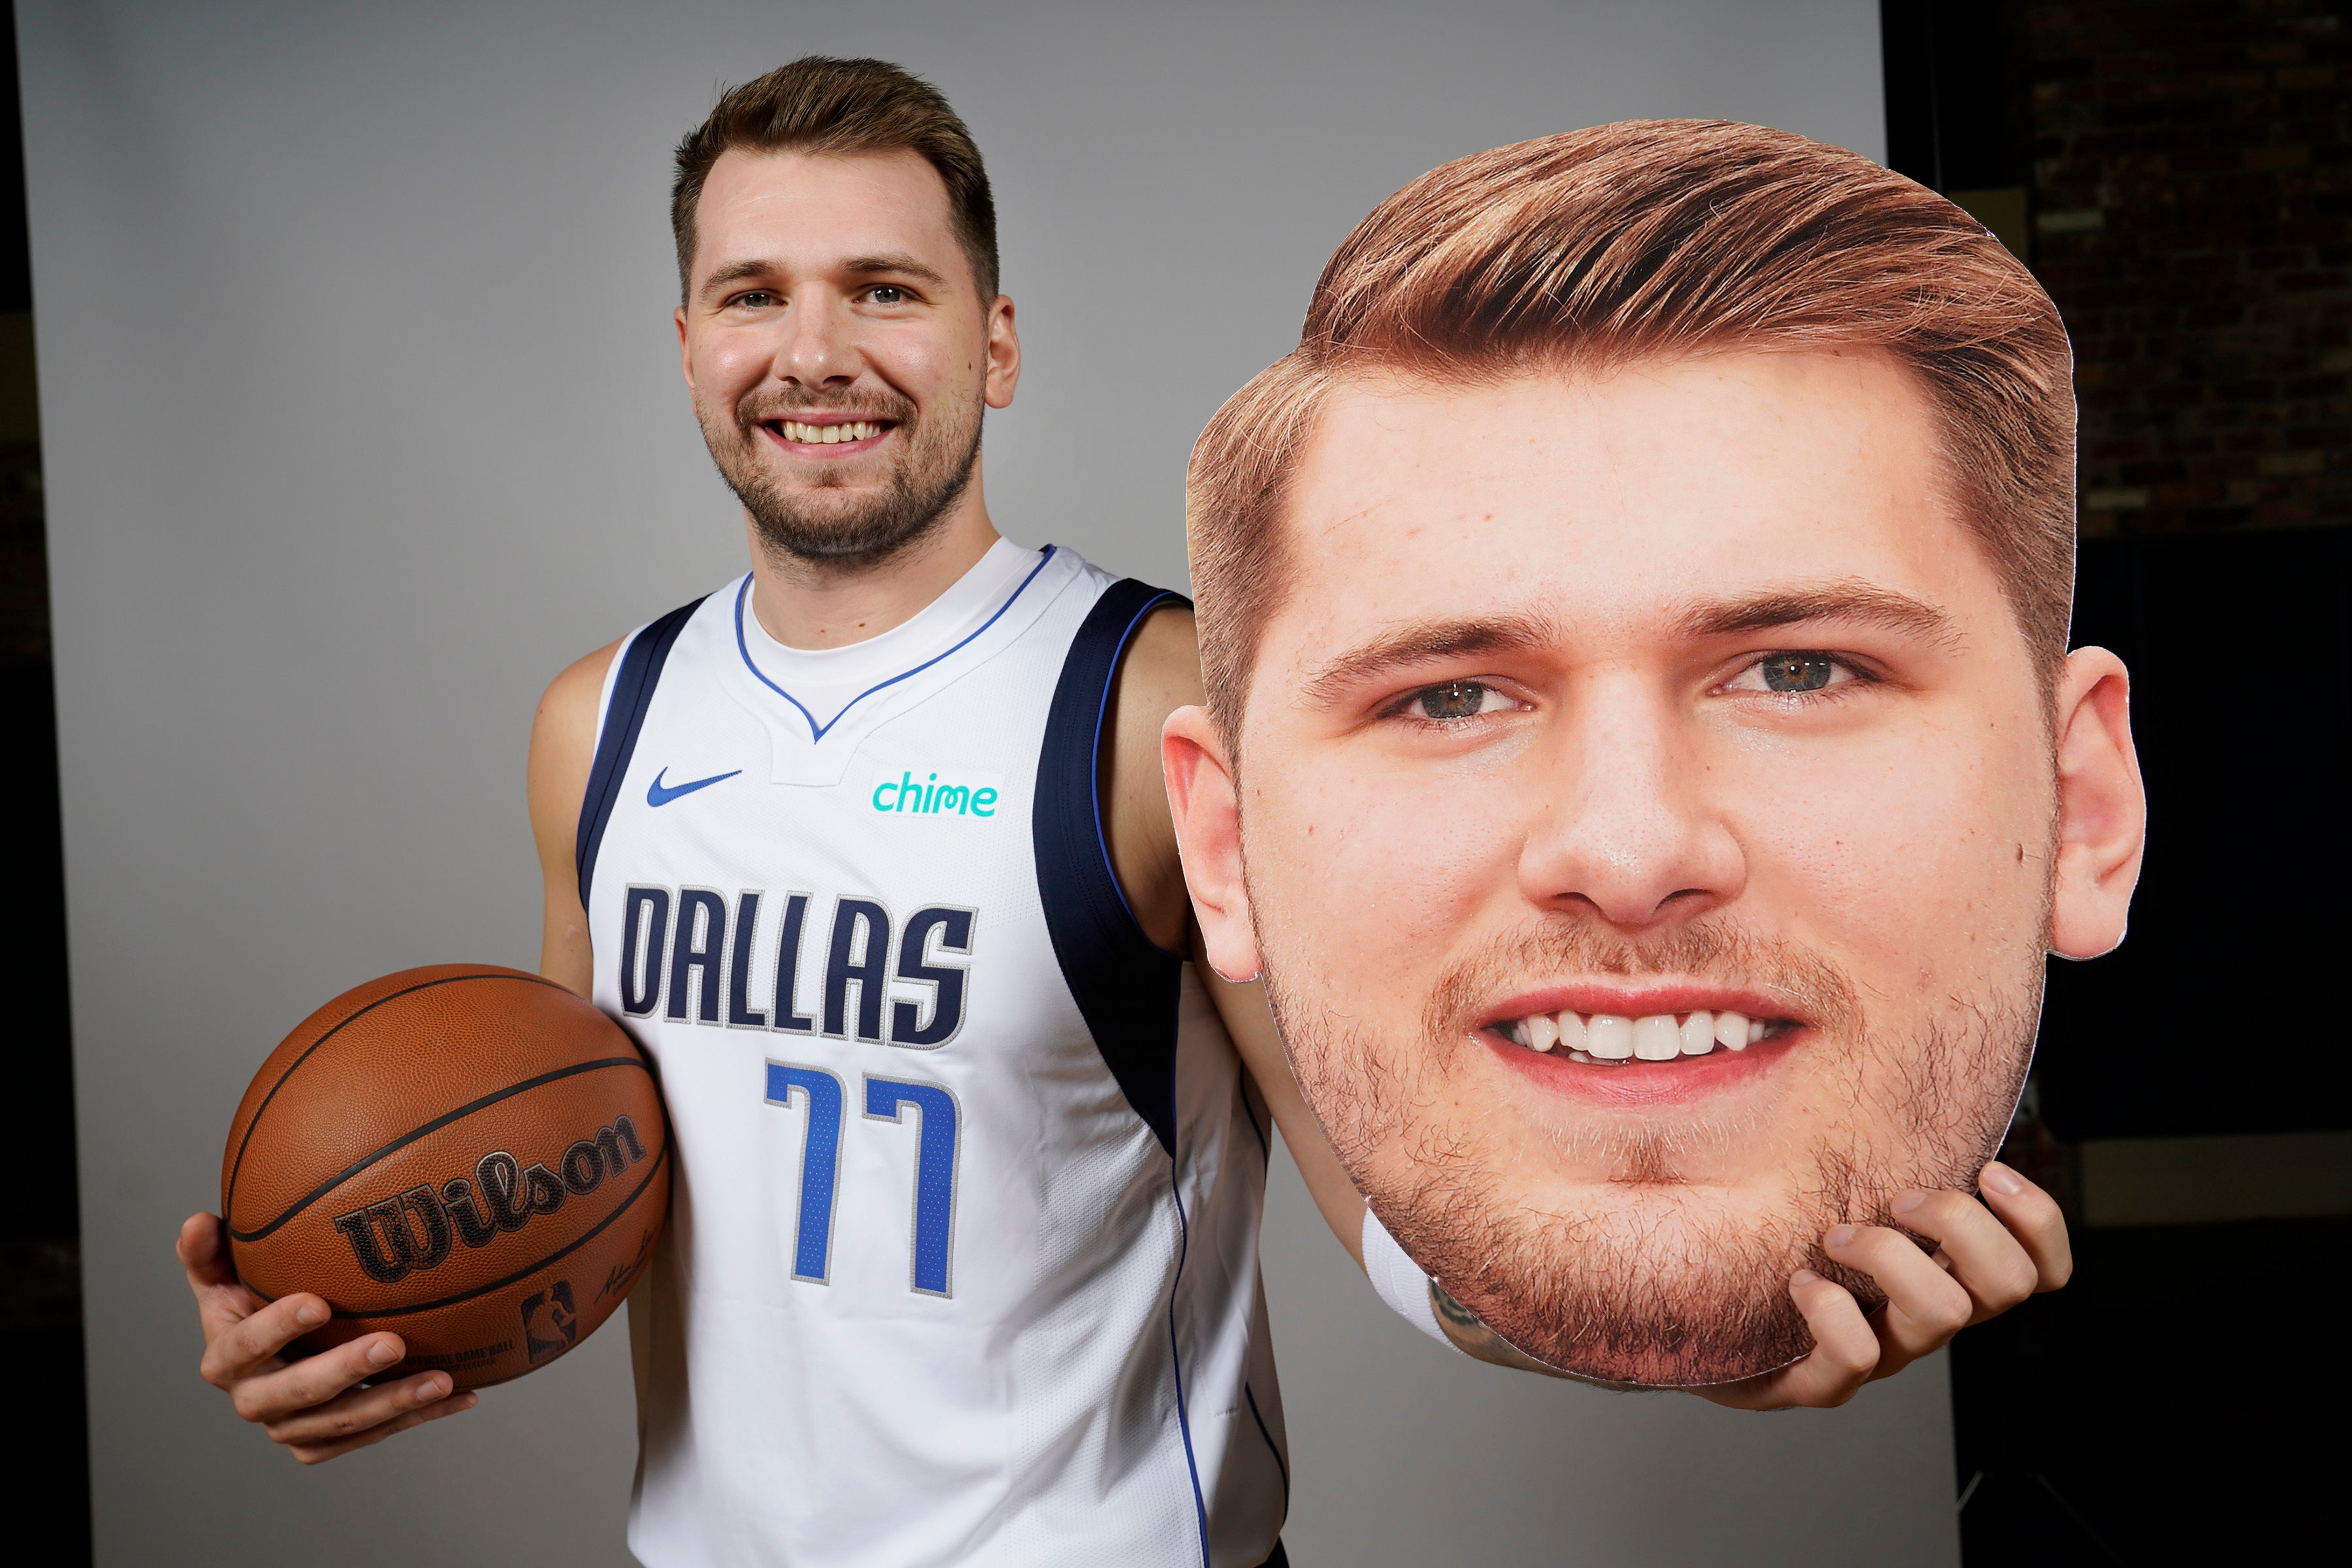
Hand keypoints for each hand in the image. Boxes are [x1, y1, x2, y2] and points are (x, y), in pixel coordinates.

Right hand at [180, 1212, 475, 1461]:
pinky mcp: (323, 1442)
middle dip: (345, 1371)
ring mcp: (291, 1426)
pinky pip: (372, 1435)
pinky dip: (417, 1417)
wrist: (273, 1350)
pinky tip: (460, 1394)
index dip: (277, 1327)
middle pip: (297, 1395)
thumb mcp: (224, 1273)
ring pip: (342, 1425)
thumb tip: (198, 1220)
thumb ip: (208, 1251)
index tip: (318, 1303)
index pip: (245, 1346)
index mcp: (225, 1358)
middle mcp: (253, 1399)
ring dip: (393, 1403)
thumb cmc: (251, 1300)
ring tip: (440, 1380)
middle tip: (393, 1344)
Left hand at [1696, 1160, 2069, 1410]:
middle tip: (1898, 1198)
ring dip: (1890, 1257)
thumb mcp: (1825, 1185)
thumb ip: (1861, 1146)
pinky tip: (1797, 1282)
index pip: (2041, 1267)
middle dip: (1961, 1224)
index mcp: (1940, 1271)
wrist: (1695, 1317)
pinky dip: (1830, 1312)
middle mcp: (1923, 1315)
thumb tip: (1873, 1053)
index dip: (2038, 1221)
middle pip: (2009, 1285)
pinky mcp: (1820, 1382)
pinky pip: (1857, 1358)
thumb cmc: (1766, 1239)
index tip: (1986, 1170)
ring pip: (1943, 1315)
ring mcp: (1880, 1353)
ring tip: (1834, 1235)